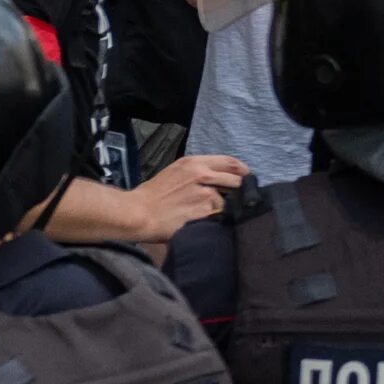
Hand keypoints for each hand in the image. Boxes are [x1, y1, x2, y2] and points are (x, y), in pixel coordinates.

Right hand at [125, 154, 248, 239]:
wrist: (136, 213)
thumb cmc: (152, 195)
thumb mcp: (176, 173)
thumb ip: (199, 172)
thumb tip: (221, 177)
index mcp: (195, 163)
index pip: (231, 162)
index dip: (243, 171)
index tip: (246, 178)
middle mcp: (203, 175)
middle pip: (237, 180)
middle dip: (239, 191)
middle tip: (235, 199)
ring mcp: (206, 194)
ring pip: (229, 200)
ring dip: (225, 208)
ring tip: (211, 214)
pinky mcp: (205, 211)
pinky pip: (220, 215)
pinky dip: (217, 219)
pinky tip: (206, 221)